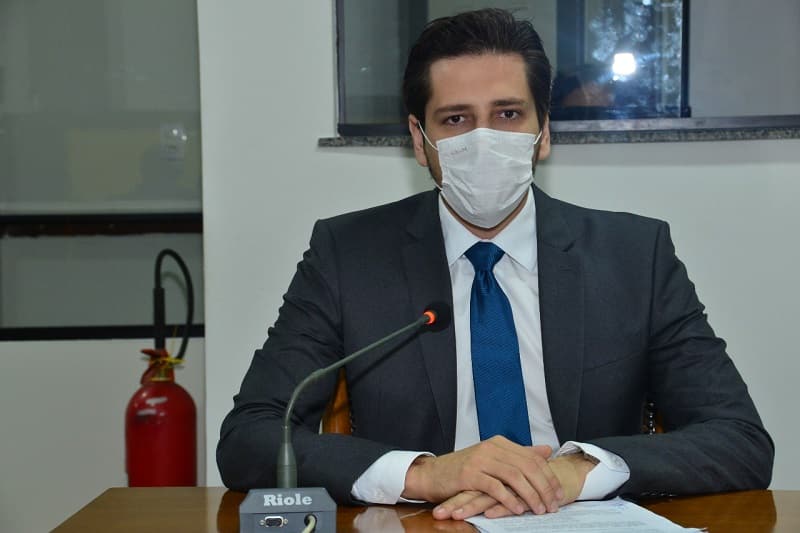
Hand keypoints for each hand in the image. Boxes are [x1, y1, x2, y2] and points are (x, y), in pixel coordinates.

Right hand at [402, 436, 561, 517]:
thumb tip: (546, 450)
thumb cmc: (464, 470)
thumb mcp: (493, 459)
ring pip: (514, 476)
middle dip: (544, 487)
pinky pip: (495, 487)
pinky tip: (517, 509)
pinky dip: (509, 499)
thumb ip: (519, 454)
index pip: (533, 457)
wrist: (432, 474)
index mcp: (500, 443)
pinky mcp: (469, 474)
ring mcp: (480, 459)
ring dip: (530, 495)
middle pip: (527, 466)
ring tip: (540, 510)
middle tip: (553, 505)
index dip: (549, 476)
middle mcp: (491, 447)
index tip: (558, 494)